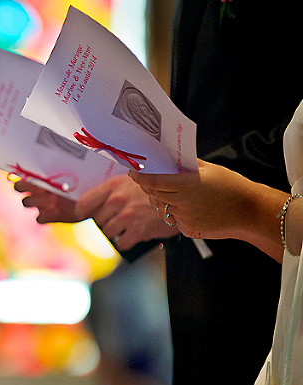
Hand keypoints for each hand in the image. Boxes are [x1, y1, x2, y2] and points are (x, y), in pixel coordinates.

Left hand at [13, 179, 82, 223]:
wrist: (96, 201)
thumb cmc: (82, 187)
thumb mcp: (68, 177)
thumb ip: (52, 176)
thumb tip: (39, 173)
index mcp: (47, 179)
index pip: (23, 177)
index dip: (20, 179)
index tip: (20, 180)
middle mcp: (44, 191)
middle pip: (19, 188)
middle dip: (22, 189)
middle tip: (30, 190)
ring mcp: (47, 204)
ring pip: (26, 202)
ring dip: (31, 202)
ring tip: (41, 200)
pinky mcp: (52, 217)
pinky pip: (39, 219)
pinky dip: (43, 217)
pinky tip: (50, 213)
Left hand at [75, 174, 179, 249]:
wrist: (181, 195)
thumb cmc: (155, 188)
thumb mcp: (131, 180)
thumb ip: (113, 190)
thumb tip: (94, 205)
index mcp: (113, 186)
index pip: (84, 204)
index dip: (83, 212)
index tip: (87, 214)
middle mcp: (117, 200)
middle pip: (97, 220)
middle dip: (106, 220)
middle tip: (118, 217)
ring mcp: (127, 216)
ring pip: (108, 232)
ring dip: (116, 231)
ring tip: (127, 224)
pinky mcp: (138, 230)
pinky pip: (121, 243)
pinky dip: (127, 241)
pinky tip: (134, 233)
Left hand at [129, 160, 261, 239]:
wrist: (250, 211)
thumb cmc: (232, 186)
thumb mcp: (210, 169)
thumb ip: (188, 164)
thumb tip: (169, 156)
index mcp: (187, 184)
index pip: (154, 181)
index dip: (140, 177)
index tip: (133, 173)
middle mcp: (183, 202)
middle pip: (154, 194)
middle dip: (147, 188)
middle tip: (144, 180)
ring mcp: (185, 217)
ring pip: (161, 207)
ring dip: (160, 199)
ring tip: (169, 192)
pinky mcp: (188, 228)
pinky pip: (173, 218)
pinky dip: (173, 211)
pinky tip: (184, 205)